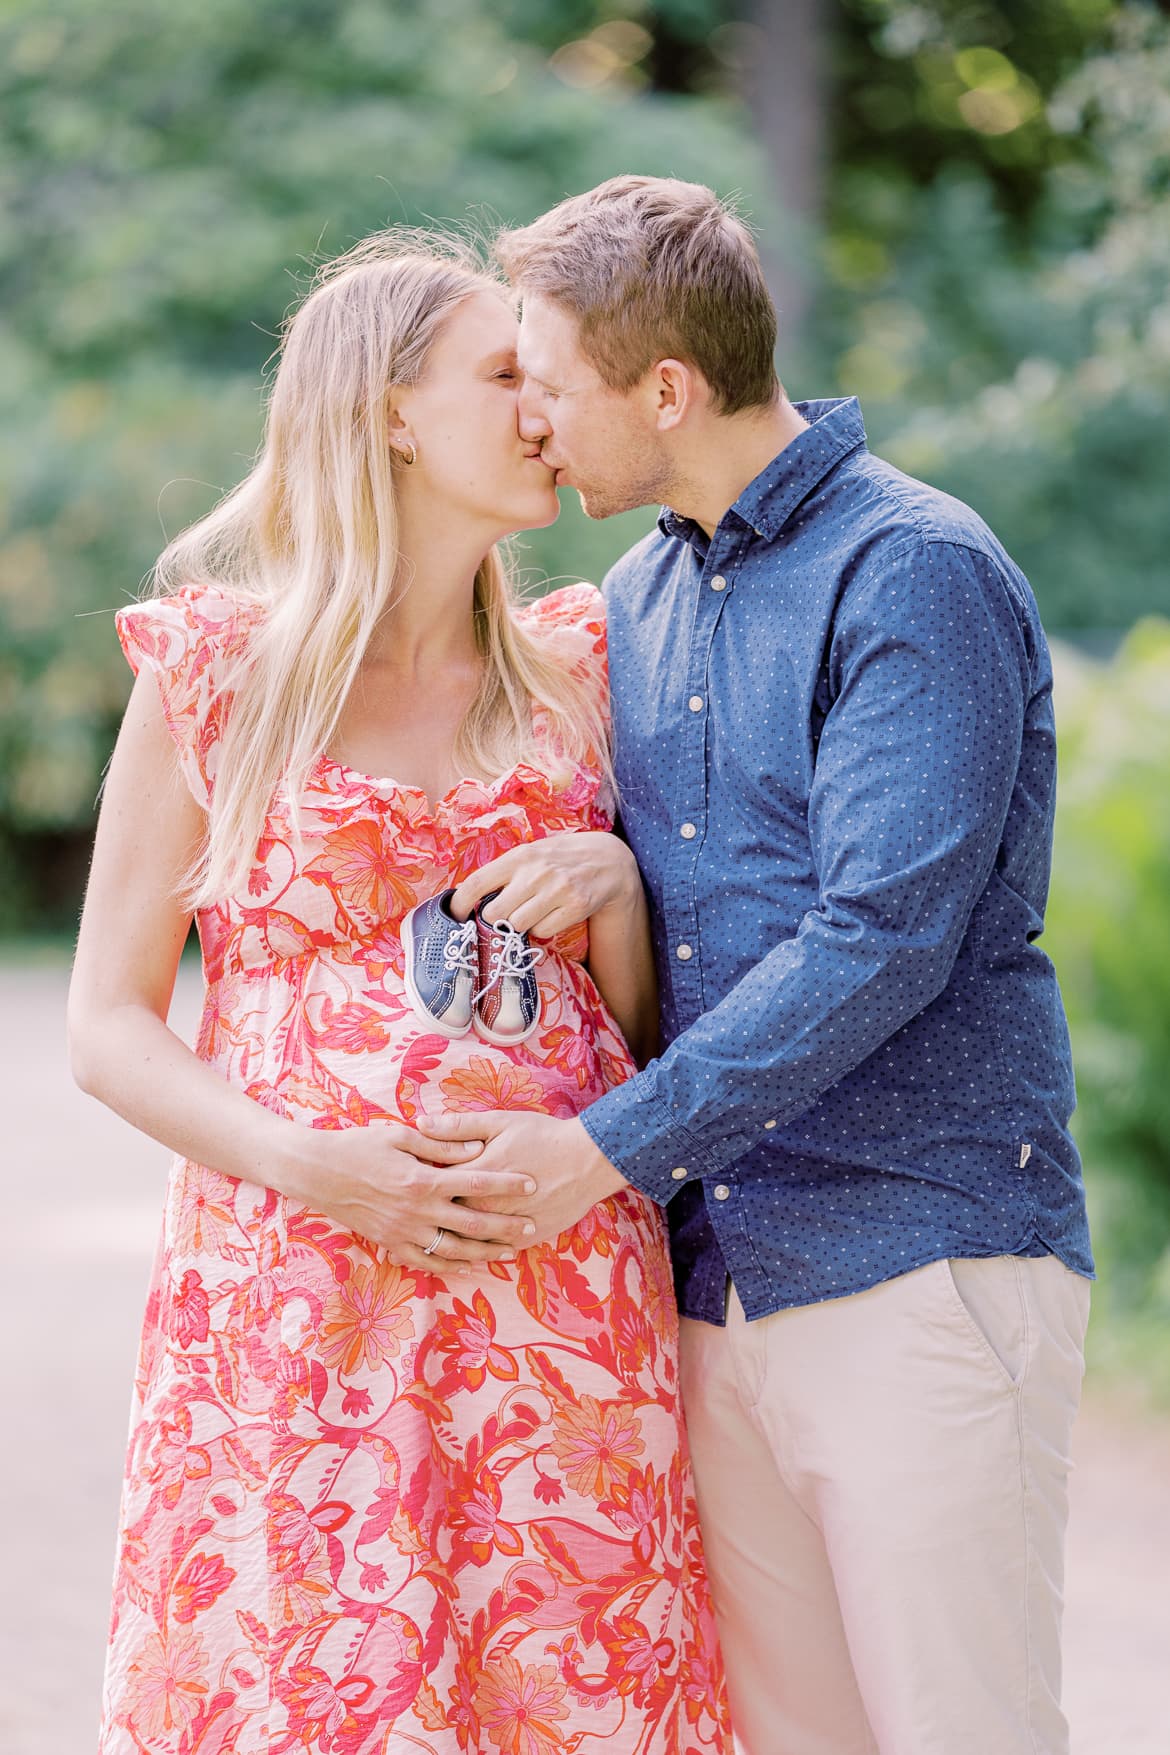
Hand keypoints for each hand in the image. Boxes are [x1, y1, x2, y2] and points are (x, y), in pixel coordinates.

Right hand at [276, 1121, 538, 1272]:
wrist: (319, 1174)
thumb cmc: (360, 1146)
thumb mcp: (401, 1136)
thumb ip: (441, 1145)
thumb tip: (477, 1147)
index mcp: (423, 1180)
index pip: (476, 1182)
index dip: (507, 1183)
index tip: (532, 1182)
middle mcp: (417, 1211)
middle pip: (472, 1222)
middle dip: (505, 1225)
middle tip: (531, 1225)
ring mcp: (404, 1232)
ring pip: (454, 1249)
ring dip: (484, 1252)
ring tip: (509, 1251)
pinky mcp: (391, 1244)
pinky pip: (426, 1261)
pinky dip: (450, 1265)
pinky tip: (469, 1265)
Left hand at [416, 1111, 628, 1245]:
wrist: (587, 1161)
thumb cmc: (542, 1136)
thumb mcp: (500, 1122)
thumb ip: (459, 1126)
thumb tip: (421, 1122)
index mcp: (474, 1175)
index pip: (433, 1184)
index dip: (419, 1184)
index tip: (406, 1181)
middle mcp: (486, 1206)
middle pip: (444, 1217)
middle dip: (426, 1216)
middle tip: (410, 1212)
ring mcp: (505, 1227)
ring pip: (465, 1241)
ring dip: (446, 1240)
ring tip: (429, 1235)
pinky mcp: (524, 1240)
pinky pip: (491, 1253)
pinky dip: (475, 1254)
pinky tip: (462, 1252)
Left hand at [449, 830, 641, 937]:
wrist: (608, 861)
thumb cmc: (559, 859)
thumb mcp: (531, 854)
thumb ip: (504, 872)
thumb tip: (468, 898)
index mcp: (520, 856)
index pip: (477, 882)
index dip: (459, 904)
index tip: (454, 917)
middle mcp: (537, 871)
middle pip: (495, 913)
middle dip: (496, 919)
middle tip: (507, 914)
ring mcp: (557, 889)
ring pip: (518, 925)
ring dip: (522, 925)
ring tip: (535, 910)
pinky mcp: (575, 906)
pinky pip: (543, 932)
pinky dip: (543, 928)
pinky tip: (554, 913)